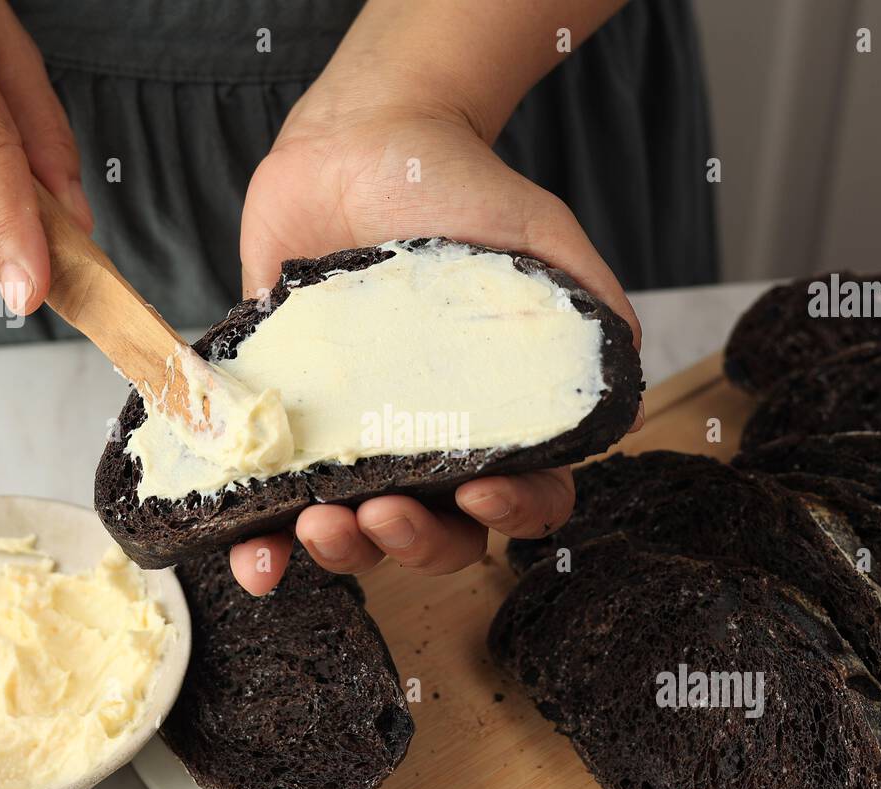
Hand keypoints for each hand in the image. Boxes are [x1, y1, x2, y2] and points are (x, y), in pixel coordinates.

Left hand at [230, 80, 642, 593]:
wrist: (358, 141)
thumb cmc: (459, 187)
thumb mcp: (542, 238)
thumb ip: (590, 310)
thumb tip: (627, 403)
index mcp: (495, 414)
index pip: (525, 494)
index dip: (511, 515)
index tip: (479, 489)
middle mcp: (428, 438)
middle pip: (437, 533)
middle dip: (412, 543)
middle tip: (381, 511)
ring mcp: (354, 435)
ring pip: (355, 532)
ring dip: (339, 552)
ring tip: (315, 524)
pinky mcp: (288, 419)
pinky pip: (271, 500)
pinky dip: (259, 544)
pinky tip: (252, 556)